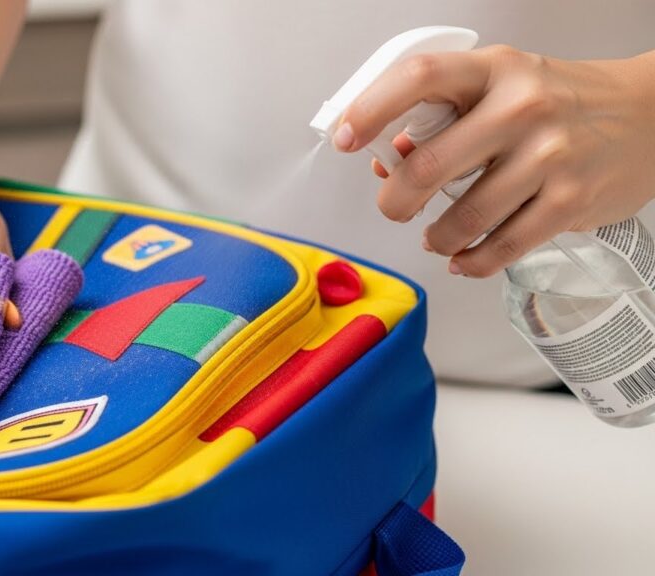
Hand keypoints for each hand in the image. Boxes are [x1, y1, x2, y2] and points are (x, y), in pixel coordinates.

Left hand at [336, 45, 654, 276]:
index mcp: (494, 70)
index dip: (370, 110)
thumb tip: (386, 160)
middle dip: (397, 199)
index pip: (418, 78)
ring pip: (462, 216)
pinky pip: (501, 245)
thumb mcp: (501, 86)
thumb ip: (445, 116)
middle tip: (394, 207)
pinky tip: (464, 258)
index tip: (345, 138)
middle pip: (428, 164)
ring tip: (435, 236)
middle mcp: (521, 107)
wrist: (648, 116)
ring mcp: (549, 155)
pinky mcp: (570, 200)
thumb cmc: (558, 102)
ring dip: (436, 236)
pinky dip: (472, 260)